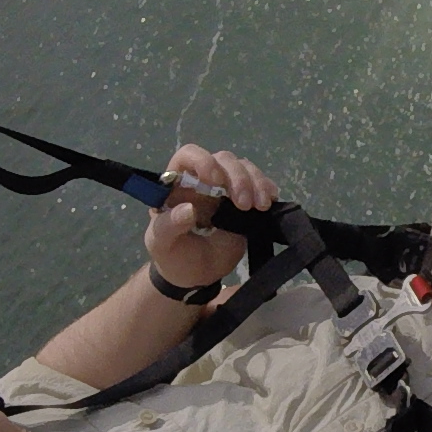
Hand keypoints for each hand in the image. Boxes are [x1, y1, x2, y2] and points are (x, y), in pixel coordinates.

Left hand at [144, 144, 274, 289]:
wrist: (196, 276)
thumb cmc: (173, 255)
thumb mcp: (161, 243)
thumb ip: (168, 226)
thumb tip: (188, 209)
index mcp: (178, 183)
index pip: (188, 155)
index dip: (202, 160)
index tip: (214, 180)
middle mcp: (203, 180)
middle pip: (223, 159)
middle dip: (237, 177)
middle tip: (243, 205)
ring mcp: (226, 189)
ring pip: (244, 168)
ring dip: (255, 182)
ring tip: (261, 207)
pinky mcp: (245, 200)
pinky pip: (259, 183)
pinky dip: (267, 188)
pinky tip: (270, 201)